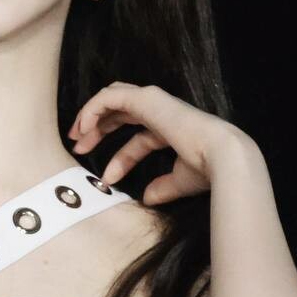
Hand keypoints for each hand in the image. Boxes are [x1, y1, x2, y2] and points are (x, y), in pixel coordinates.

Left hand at [67, 82, 249, 205]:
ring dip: (90, 116)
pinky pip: (109, 98)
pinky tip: (83, 128)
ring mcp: (154, 101)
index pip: (138, 139)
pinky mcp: (146, 98)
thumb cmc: (207, 168)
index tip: (106, 177)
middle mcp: (161, 111)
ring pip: (111, 99)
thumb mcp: (179, 181)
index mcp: (170, 127)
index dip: (119, 157)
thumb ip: (163, 187)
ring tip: (75, 137)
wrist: (221, 157)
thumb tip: (147, 198)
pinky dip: (92, 109)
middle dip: (97, 129)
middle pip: (120, 113)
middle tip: (78, 146)